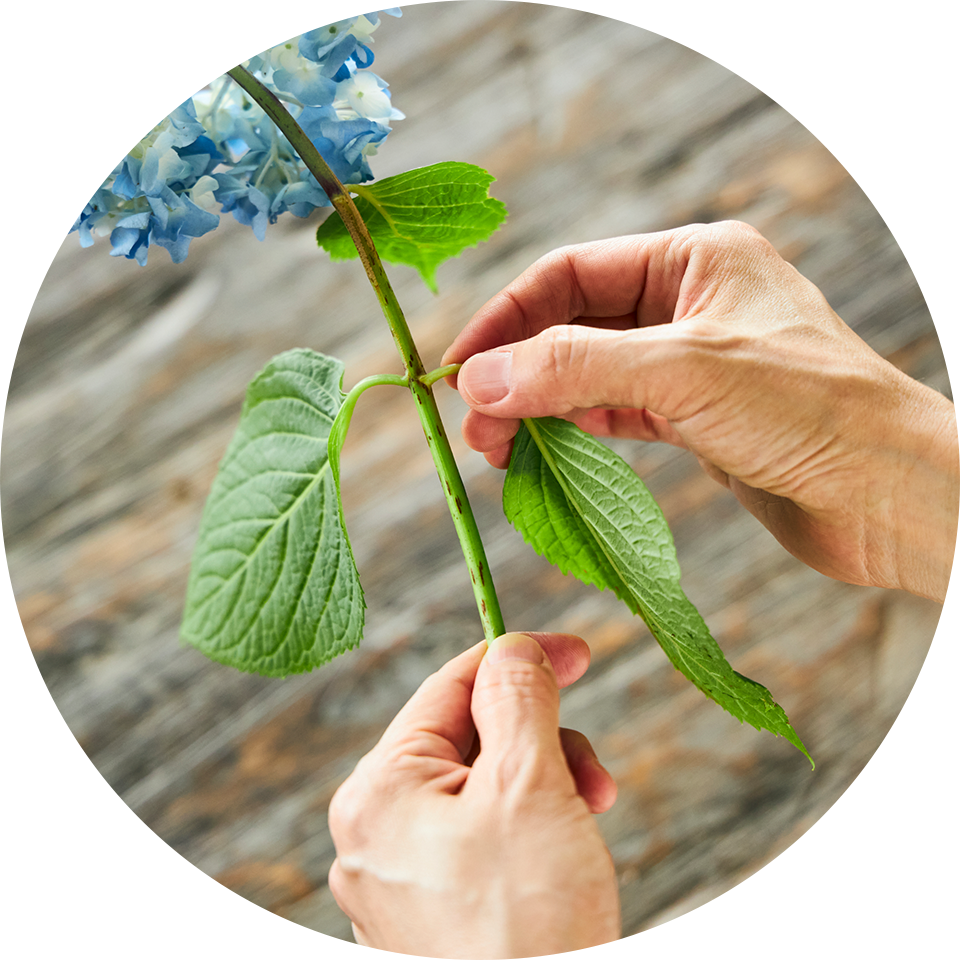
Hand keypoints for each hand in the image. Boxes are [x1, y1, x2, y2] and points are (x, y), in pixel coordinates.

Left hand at [327, 633, 620, 957]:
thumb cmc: (527, 926)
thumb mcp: (529, 785)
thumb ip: (518, 697)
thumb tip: (514, 646)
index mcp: (376, 793)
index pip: (449, 687)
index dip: (517, 657)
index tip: (576, 650)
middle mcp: (371, 835)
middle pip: (466, 741)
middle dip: (539, 742)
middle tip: (591, 775)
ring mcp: (396, 882)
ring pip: (476, 791)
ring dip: (541, 786)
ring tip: (586, 817)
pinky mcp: (426, 915)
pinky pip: (473, 840)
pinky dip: (524, 830)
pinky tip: (561, 854)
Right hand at [443, 221, 957, 601]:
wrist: (892, 497)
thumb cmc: (810, 411)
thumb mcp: (682, 371)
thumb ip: (573, 367)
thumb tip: (478, 378)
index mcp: (695, 260)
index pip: (571, 273)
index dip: (507, 318)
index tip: (458, 368)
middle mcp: (690, 304)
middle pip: (574, 325)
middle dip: (517, 370)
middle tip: (474, 425)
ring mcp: (692, 363)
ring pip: (590, 373)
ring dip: (540, 405)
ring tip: (498, 447)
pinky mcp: (697, 419)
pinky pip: (616, 413)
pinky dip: (576, 430)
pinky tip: (545, 451)